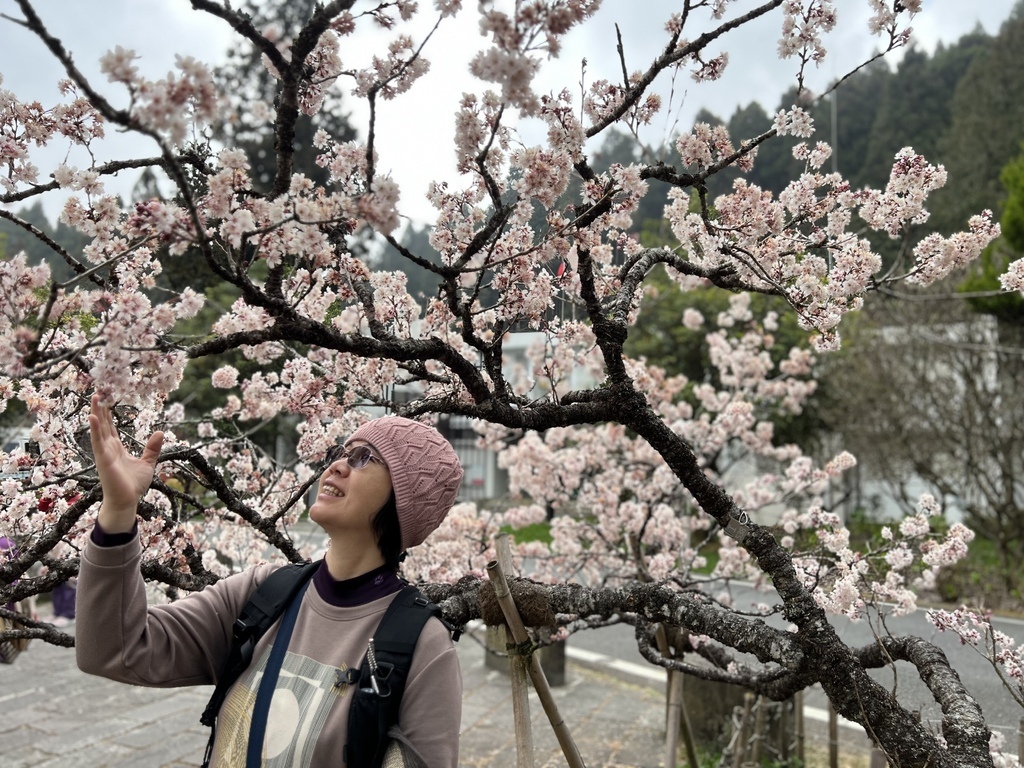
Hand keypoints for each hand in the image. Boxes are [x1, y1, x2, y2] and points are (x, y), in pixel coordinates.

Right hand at [88, 394, 163, 532]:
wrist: (127, 501)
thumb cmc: (134, 484)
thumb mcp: (148, 463)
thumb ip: (152, 448)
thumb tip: (160, 431)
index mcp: (116, 448)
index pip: (110, 427)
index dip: (108, 413)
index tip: (106, 399)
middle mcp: (108, 448)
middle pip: (103, 424)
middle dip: (101, 408)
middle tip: (98, 391)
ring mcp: (104, 453)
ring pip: (99, 429)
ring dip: (96, 413)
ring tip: (95, 398)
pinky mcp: (103, 460)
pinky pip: (97, 442)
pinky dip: (95, 429)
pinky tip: (92, 417)